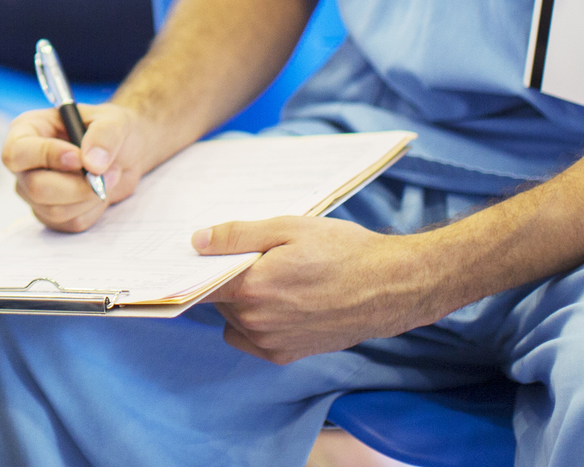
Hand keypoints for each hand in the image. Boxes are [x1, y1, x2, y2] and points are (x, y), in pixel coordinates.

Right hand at [1, 101, 159, 232]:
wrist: (124, 153)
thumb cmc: (111, 129)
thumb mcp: (113, 121)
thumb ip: (104, 135)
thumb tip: (91, 163)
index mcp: (27, 131)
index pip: (17, 153)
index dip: (46, 157)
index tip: (79, 158)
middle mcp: (25, 164)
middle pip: (36, 188)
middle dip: (76, 186)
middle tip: (103, 174)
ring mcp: (34, 191)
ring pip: (54, 211)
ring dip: (89, 197)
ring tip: (108, 177)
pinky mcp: (51, 214)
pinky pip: (70, 223)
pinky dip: (93, 210)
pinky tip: (100, 192)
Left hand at [196, 216, 443, 363]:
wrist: (389, 287)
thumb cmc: (342, 251)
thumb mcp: (287, 228)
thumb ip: (237, 236)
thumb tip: (197, 242)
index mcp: (252, 289)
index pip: (201, 282)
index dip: (195, 267)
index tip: (194, 255)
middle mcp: (256, 322)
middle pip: (217, 299)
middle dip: (227, 278)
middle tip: (256, 257)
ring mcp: (271, 343)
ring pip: (233, 319)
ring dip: (242, 301)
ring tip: (276, 278)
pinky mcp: (286, 356)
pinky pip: (250, 339)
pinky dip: (254, 323)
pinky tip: (280, 301)